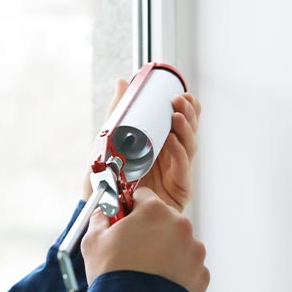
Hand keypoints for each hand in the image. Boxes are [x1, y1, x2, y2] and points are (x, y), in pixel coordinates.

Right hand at [81, 187, 209, 291]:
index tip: (125, 220)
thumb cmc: (114, 276)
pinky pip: (187, 265)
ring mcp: (194, 250)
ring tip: (146, 270)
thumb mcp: (93, 241)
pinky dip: (176, 271)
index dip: (131, 208)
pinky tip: (158, 282)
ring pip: (178, 242)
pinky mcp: (201, 273)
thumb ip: (99, 219)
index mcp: (155, 211)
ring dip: (165, 250)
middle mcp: (180, 226)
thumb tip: (101, 214)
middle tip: (133, 249)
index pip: (143, 196)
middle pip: (164, 219)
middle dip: (150, 229)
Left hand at [83, 79, 201, 212]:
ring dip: (186, 130)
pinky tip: (172, 141)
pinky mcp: (177, 190)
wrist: (101, 210)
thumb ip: (118, 112)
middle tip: (179, 100)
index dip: (187, 108)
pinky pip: (182, 169)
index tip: (182, 93)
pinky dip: (179, 153)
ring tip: (176, 116)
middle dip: (189, 114)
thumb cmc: (106, 179)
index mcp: (160, 145)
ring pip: (189, 147)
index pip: (180, 123)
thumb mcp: (108, 141)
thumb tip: (122, 82)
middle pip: (189, 132)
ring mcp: (176, 173)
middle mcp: (171, 157)